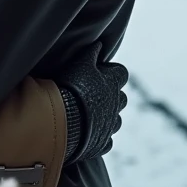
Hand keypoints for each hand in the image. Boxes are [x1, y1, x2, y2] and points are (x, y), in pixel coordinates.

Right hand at [57, 42, 127, 162]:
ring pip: (116, 121)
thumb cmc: (72, 87)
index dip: (112, 71)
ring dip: (107, 117)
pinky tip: (87, 134)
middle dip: (112, 96)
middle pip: (122, 98)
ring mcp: (110, 125)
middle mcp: (116, 104)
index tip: (101, 71)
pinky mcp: (102, 143)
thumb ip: (91, 54)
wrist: (65, 121)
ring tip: (89, 115)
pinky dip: (99, 136)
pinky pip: (106, 140)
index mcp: (112, 83)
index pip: (122, 73)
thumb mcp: (80, 64)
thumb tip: (99, 43)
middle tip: (94, 93)